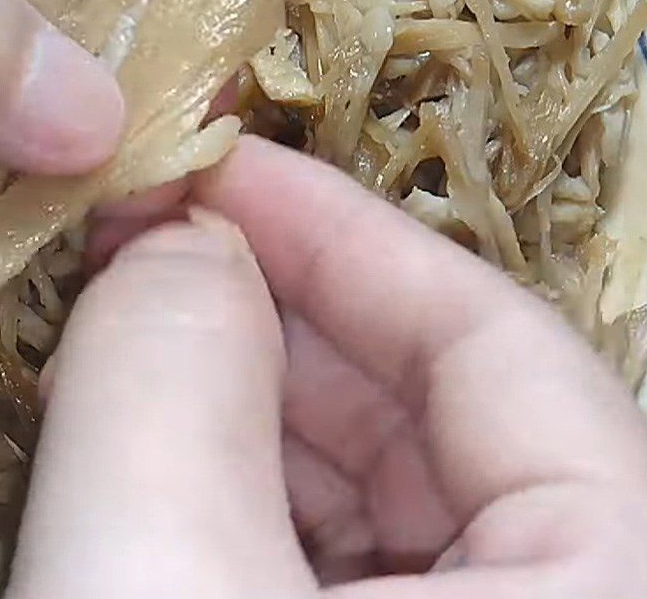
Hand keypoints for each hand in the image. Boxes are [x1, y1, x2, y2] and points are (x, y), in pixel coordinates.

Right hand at [9, 136, 646, 597]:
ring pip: (373, 485)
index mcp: (612, 580)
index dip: (340, 235)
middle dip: (272, 313)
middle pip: (430, 409)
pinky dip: (241, 489)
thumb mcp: (155, 574)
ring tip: (129, 341)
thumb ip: (168, 370)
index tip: (218, 171)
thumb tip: (177, 240)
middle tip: (146, 250)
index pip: (494, 344)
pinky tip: (154, 449)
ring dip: (241, 397)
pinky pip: (333, 557)